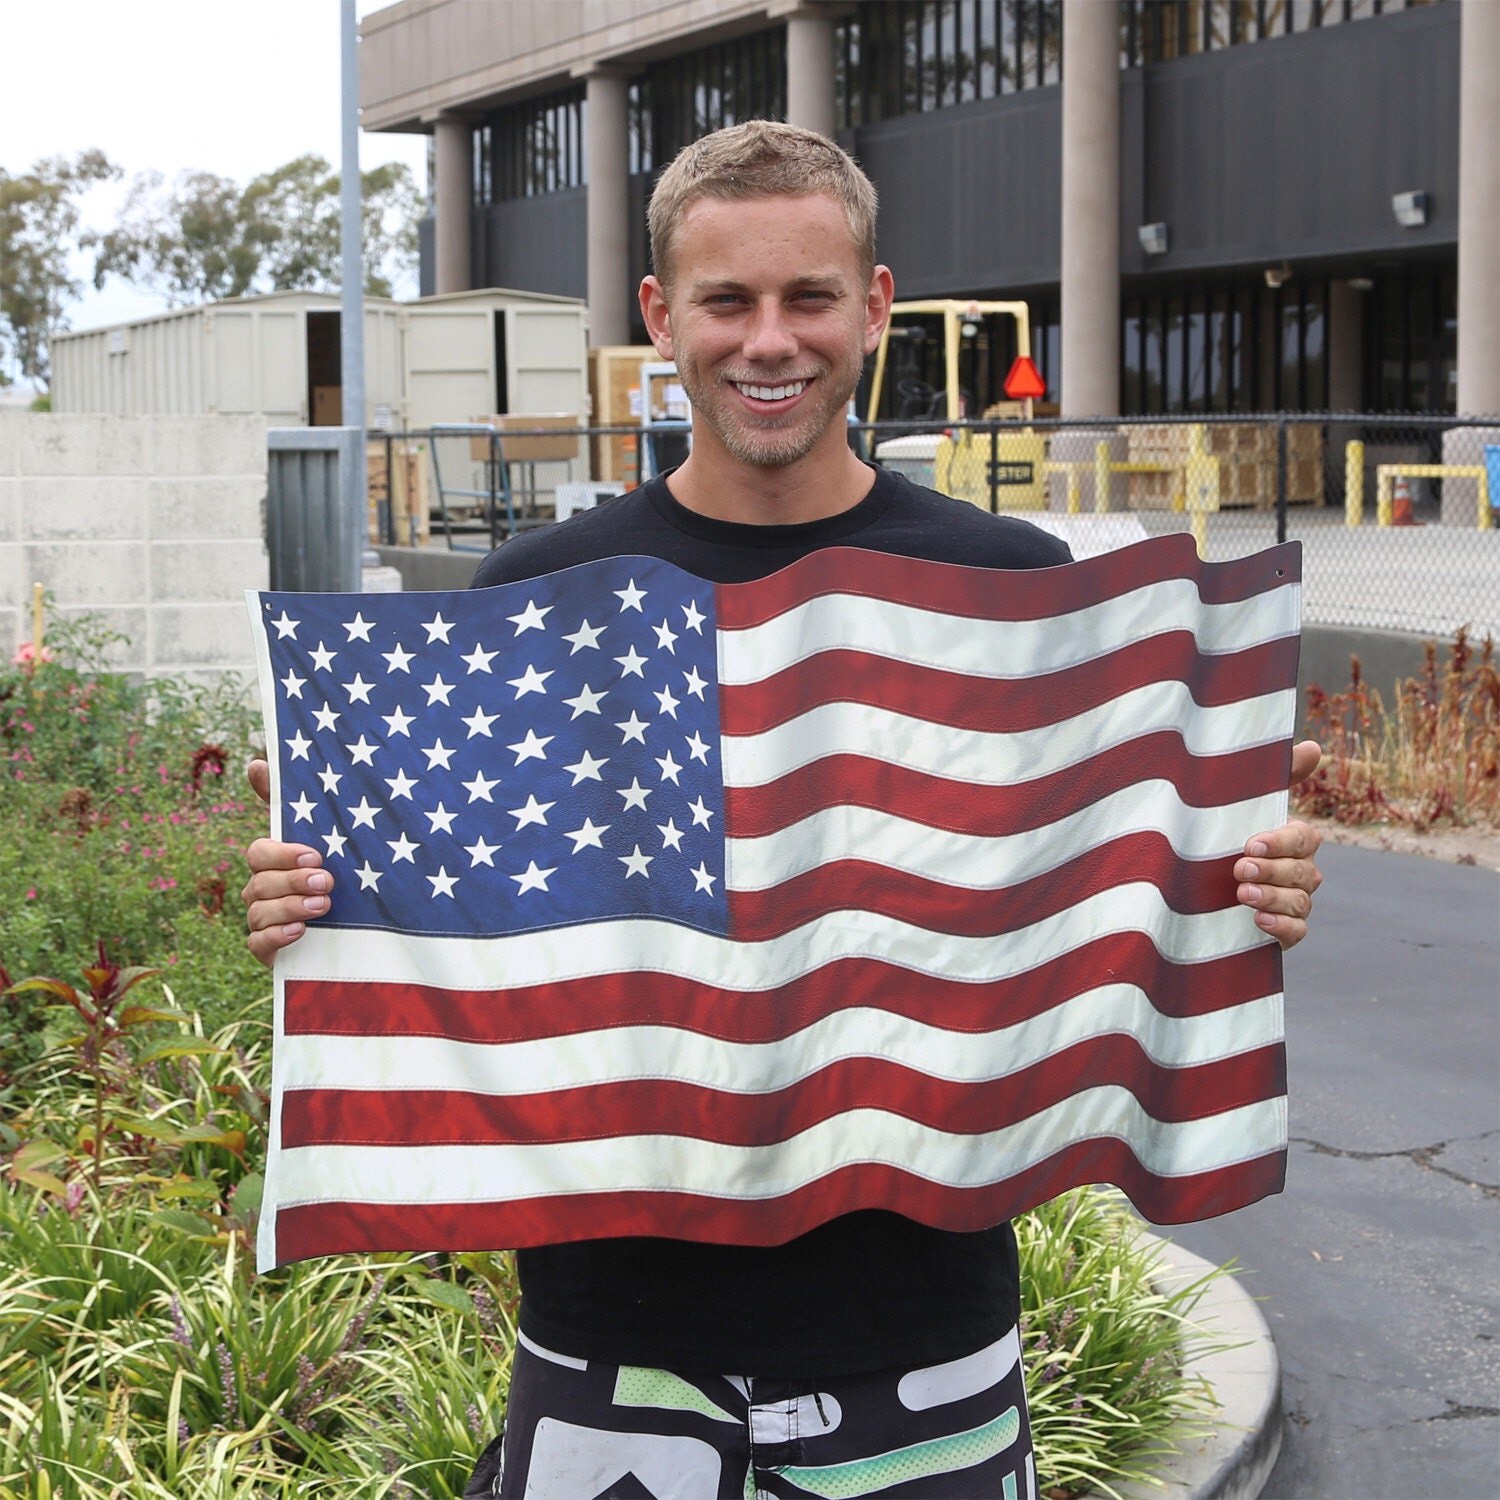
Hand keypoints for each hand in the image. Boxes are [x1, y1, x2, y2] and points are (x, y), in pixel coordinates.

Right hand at [241, 758, 333, 967]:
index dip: (281, 853)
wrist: (366, 930)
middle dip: (291, 880)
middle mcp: (266, 889)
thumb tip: (256, 762)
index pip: (259, 852)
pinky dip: (275, 937)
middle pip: (258, 881)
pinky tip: (300, 932)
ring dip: (289, 907)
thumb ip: (300, 805)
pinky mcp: (270, 950)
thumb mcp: (334, 839)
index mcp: (278, 862)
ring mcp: (265, 920)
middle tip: (327, 881)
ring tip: (323, 905)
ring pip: (257, 912)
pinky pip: (256, 944)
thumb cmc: (346, 875)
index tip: (315, 854)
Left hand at [1235, 739, 1323, 950]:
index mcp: (1290, 841)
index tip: (1251, 843)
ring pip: (1301, 902)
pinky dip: (1282, 927)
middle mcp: (1297, 871)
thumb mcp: (1234, 805)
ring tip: (1241, 895)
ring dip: (1273, 897)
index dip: (1282, 841)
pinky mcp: (1280, 931)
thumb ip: (1275, 777)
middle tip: (1239, 869)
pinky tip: (1258, 920)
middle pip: (1304, 872)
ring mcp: (1291, 902)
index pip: (1304, 839)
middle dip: (1272, 870)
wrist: (1186, 887)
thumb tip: (1313, 747)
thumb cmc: (1218, 836)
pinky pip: (1297, 932)